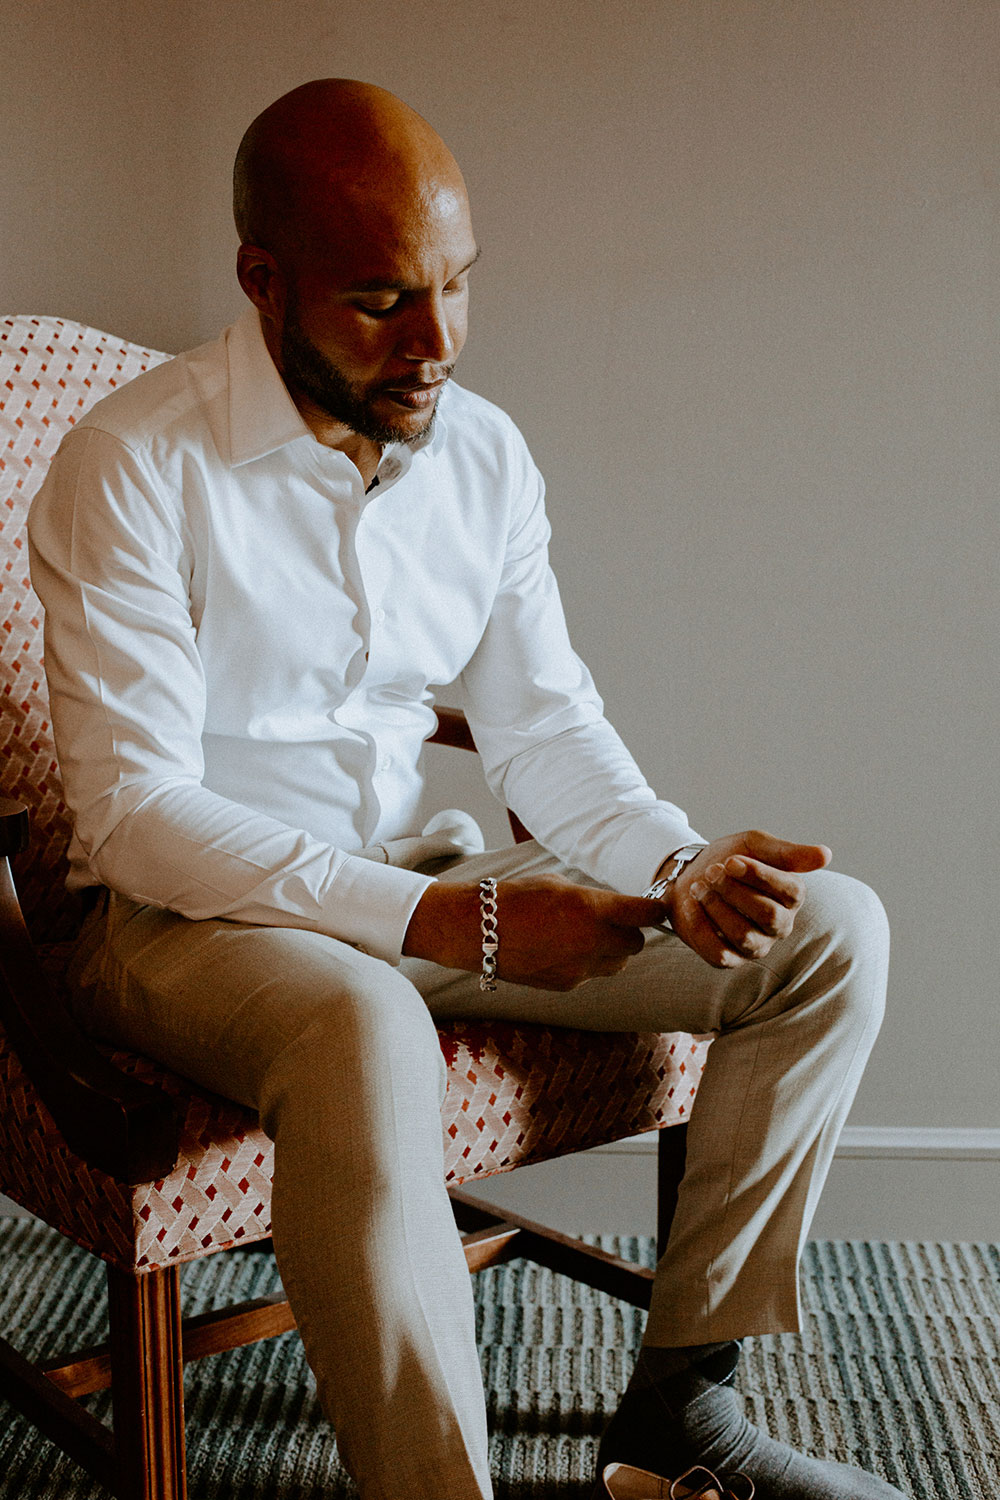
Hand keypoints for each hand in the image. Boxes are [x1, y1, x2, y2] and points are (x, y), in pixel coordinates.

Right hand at [402, 873, 669, 990]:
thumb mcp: (560, 884)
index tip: (655, 907)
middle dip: (629, 933)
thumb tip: (612, 909)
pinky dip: (585, 963)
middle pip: (636, 944)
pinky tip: (560, 949)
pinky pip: (589, 973)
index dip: (654, 910)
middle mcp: (593, 942)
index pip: (646, 914)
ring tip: (583, 936)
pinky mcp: (566, 984)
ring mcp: (580, 968)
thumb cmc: (518, 896)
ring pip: (615, 964)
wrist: (479, 929)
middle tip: (614, 922)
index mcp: (593, 909)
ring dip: (610, 951)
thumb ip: (592, 900)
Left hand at [661, 829, 831, 968]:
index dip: (759, 876)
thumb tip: (826, 855)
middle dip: (735, 891)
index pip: (791, 891)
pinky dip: (701, 925)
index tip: (731, 861)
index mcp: (792, 896)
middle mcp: (780, 925)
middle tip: (711, 872)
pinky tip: (692, 904)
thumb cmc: (728, 860)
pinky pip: (719, 952)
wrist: (690, 876)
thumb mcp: (754, 845)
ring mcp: (756, 946)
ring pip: (744, 936)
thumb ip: (786, 852)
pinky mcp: (730, 960)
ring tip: (699, 886)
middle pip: (769, 916)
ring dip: (716, 907)